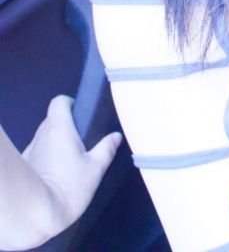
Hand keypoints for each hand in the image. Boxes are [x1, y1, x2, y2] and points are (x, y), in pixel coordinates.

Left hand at [19, 95, 122, 245]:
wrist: (36, 213)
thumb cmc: (69, 186)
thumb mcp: (95, 169)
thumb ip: (106, 149)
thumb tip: (115, 136)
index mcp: (59, 127)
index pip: (59, 102)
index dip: (70, 104)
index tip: (81, 115)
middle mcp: (42, 134)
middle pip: (53, 119)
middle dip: (66, 126)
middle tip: (81, 142)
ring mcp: (30, 150)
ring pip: (44, 137)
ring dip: (55, 143)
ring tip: (69, 161)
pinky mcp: (25, 166)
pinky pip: (37, 154)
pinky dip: (46, 158)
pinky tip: (55, 175)